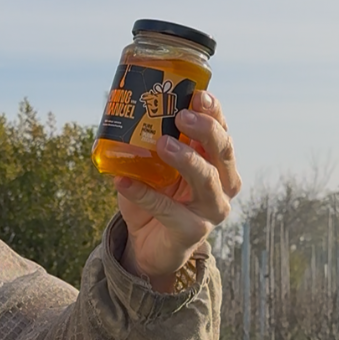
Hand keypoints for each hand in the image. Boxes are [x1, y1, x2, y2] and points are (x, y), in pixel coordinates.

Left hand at [115, 90, 239, 291]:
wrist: (147, 244)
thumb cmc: (154, 198)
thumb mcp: (152, 166)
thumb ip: (145, 141)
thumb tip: (116, 102)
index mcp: (216, 163)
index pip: (222, 131)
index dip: (213, 112)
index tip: (197, 95)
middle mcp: (223, 184)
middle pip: (222, 152)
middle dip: (205, 130)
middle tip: (180, 116)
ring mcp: (211, 210)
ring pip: (206, 179)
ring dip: (186, 159)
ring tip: (162, 144)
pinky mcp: (192, 232)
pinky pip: (168, 210)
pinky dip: (143, 194)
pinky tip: (123, 181)